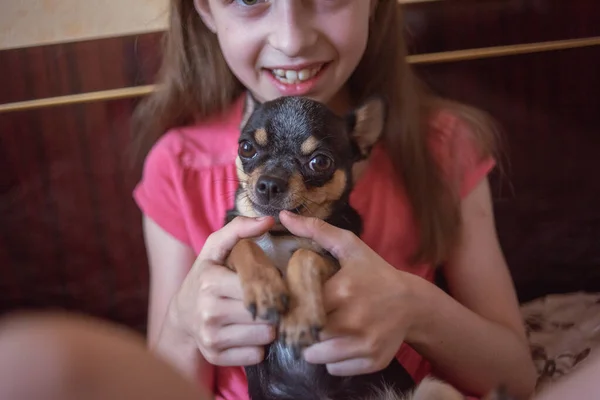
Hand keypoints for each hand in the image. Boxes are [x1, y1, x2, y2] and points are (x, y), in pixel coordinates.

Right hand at [169, 216, 276, 366]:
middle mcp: (209, 310)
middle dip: (274, 307)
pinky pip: (255, 355)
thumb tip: (269, 220)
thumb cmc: (206, 276)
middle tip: (271, 302)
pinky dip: (258, 346)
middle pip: (266, 312)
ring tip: (261, 317)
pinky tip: (250, 334)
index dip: (274, 285)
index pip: (261, 286)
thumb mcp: (216, 248)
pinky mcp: (215, 356)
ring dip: (269, 327)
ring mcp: (211, 336)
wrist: (182, 315)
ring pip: (265, 335)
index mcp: (211, 282)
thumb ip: (239, 229)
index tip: (273, 284)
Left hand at [279, 211, 426, 375]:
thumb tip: (283, 216)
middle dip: (298, 327)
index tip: (290, 303)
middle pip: (306, 332)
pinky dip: (330, 360)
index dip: (290, 306)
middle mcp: (355, 319)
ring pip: (317, 356)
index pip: (300, 305)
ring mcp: (365, 343)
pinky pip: (334, 369)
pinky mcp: (372, 361)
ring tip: (317, 332)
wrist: (412, 303)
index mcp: (344, 289)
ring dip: (311, 346)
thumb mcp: (349, 246)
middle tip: (299, 320)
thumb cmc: (375, 272)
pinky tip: (336, 343)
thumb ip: (315, 230)